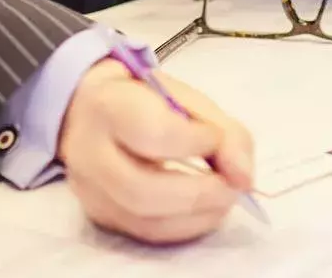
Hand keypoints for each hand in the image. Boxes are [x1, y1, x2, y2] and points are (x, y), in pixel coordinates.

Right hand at [58, 59, 255, 244]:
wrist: (88, 109)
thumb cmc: (143, 99)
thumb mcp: (185, 98)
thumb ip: (223, 131)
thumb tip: (244, 178)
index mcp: (109, 106)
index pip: (153, 133)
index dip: (196, 142)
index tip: (217, 139)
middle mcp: (89, 153)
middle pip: (143, 190)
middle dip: (200, 194)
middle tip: (232, 187)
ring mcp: (90, 190)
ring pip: (145, 221)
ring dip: (197, 216)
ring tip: (223, 199)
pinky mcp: (100, 215)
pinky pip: (145, 233)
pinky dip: (184, 227)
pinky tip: (203, 211)